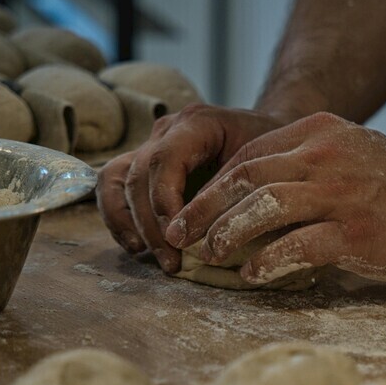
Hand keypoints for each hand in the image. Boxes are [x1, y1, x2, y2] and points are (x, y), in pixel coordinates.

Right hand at [96, 104, 290, 272]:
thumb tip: (212, 232)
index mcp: (196, 123)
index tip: (179, 238)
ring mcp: (150, 147)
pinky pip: (114, 189)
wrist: (269, 138)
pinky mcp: (144, 168)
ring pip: (117, 181)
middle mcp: (166, 131)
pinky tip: (138, 248)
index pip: (164, 159)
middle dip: (151, 225)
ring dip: (129, 223)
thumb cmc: (270, 154)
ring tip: (147, 255)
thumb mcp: (264, 168)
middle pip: (138, 176)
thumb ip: (234, 192)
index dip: (164, 201)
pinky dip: (120, 220)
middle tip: (172, 262)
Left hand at [164, 112, 385, 282]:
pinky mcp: (356, 231)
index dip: (212, 186)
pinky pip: (298, 245)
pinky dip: (268, 261)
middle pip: (245, 176)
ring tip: (207, 254)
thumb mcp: (352, 152)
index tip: (188, 210)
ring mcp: (341, 192)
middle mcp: (325, 155)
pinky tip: (251, 275)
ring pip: (264, 205)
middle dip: (204, 208)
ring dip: (227, 232)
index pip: (248, 155)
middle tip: (177, 234)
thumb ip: (307, 163)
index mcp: (319, 131)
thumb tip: (256, 192)